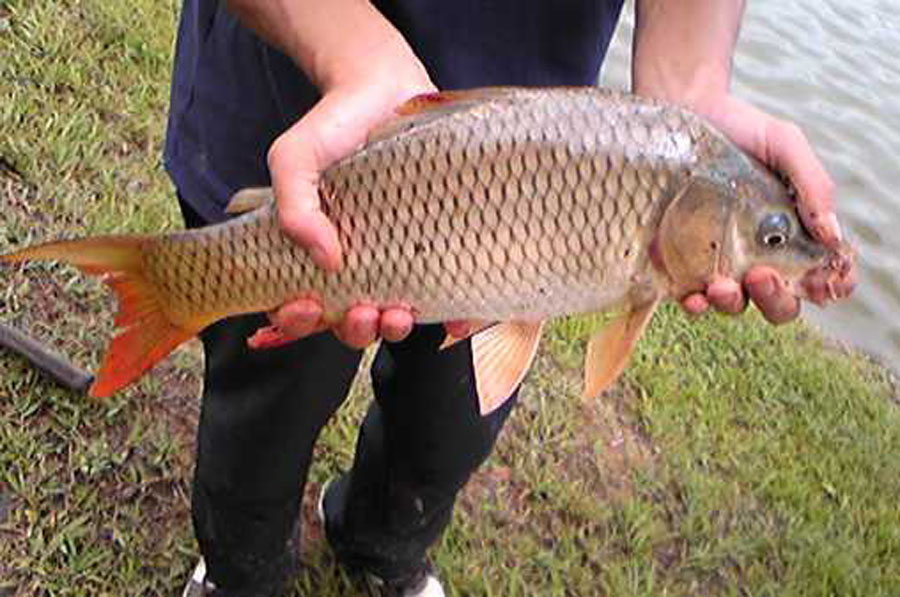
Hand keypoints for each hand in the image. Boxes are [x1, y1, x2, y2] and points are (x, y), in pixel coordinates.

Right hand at [258, 61, 434, 348]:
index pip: (301, 308)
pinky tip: (454, 322)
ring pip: (395, 317)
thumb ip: (294, 205)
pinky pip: (449, 295)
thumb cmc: (333, 126)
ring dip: (394, 329)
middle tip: (363, 311)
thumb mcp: (294, 159)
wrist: (384, 86)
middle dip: (355, 330)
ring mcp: (401, 259)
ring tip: (398, 314)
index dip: (298, 321)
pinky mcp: (440, 247)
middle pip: (352, 323)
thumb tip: (326, 257)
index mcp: (317, 254)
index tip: (306, 306)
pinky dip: (453, 317)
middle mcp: (359, 265)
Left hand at [680, 95, 841, 323]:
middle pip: (777, 301)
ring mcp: (718, 260)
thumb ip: (812, 184)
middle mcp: (758, 253)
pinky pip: (690, 296)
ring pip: (734, 303)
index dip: (828, 287)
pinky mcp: (680, 260)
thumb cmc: (738, 127)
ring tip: (721, 285)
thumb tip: (833, 236)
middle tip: (761, 276)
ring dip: (732, 303)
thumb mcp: (784, 144)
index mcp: (792, 232)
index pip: (820, 274)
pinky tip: (693, 296)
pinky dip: (694, 304)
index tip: (821, 284)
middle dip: (774, 299)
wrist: (683, 111)